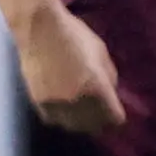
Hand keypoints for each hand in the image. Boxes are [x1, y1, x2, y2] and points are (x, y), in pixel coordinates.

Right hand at [15, 0, 124, 133]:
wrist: (39, 29)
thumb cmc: (75, 35)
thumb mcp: (101, 53)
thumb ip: (109, 77)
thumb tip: (111, 95)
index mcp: (97, 88)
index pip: (114, 119)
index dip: (116, 116)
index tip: (115, 112)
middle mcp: (77, 101)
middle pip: (94, 126)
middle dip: (100, 121)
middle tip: (99, 113)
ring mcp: (56, 103)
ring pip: (74, 127)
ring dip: (80, 122)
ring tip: (82, 112)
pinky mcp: (39, 103)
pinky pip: (55, 120)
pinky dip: (61, 117)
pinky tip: (64, 107)